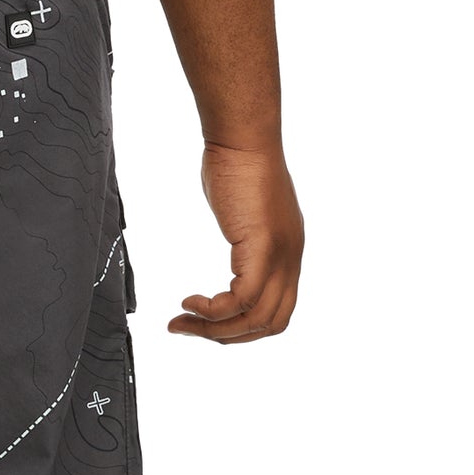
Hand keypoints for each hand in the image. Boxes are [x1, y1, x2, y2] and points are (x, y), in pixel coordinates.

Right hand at [168, 144, 303, 342]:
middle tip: (191, 329)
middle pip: (271, 323)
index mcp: (288, 253)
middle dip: (228, 337)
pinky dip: (213, 309)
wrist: (242, 138)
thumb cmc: (238, 164)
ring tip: (182, 320)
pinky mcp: (262, 246)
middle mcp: (291, 258)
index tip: (209, 323)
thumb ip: (246, 240)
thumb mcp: (245, 213)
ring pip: (255, 317)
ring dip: (214, 329)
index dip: (244, 329)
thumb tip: (235, 256)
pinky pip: (242, 299)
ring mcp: (280, 253)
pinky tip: (190, 302)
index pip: (278, 311)